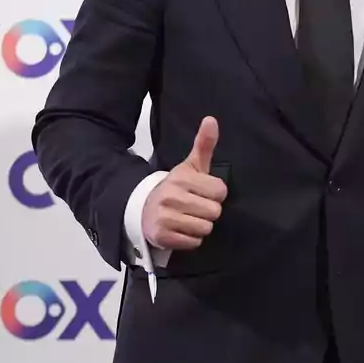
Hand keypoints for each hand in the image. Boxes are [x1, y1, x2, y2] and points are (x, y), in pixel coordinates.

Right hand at [142, 116, 227, 250]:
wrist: (143, 209)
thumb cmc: (176, 188)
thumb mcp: (190, 166)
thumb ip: (204, 144)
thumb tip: (211, 119)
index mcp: (182, 178)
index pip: (220, 191)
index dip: (215, 194)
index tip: (202, 192)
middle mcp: (172, 196)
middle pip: (215, 212)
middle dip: (208, 211)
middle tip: (194, 207)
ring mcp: (165, 217)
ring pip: (205, 228)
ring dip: (200, 226)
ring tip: (187, 218)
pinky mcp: (162, 236)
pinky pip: (194, 242)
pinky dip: (190, 239)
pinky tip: (181, 230)